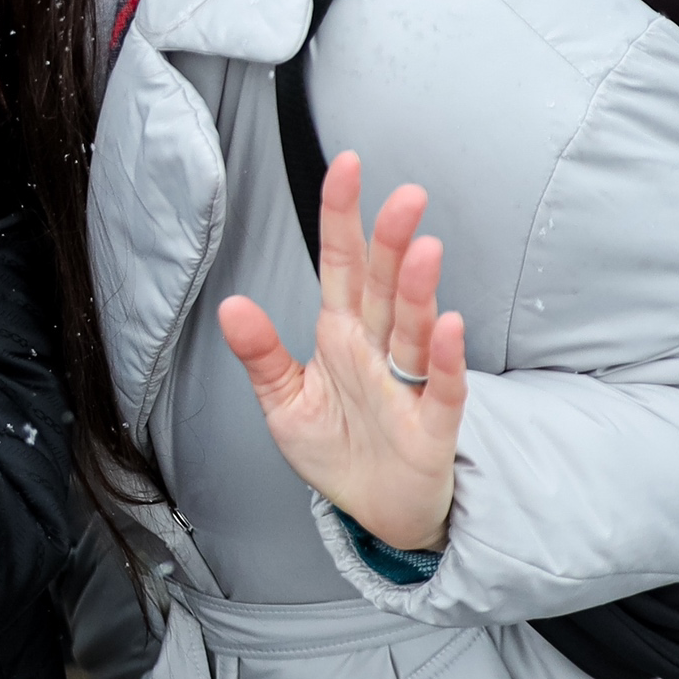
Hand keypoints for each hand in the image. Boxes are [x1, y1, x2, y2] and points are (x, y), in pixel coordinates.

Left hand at [218, 152, 467, 552]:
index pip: (342, 266)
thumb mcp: (284, 402)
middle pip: (386, 288)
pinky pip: (441, 389)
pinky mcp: (432, 427)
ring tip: (424, 249)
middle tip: (407, 196)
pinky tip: (447, 327)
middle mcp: (378, 350)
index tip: (346, 166)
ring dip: (420, 291)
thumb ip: (260, 354)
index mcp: (340, 336)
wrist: (375, 512)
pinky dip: (445, 359)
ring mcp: (408, 386)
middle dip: (393, 242)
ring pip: (415, 329)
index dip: (342, 218)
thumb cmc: (336, 449)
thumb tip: (230, 304)